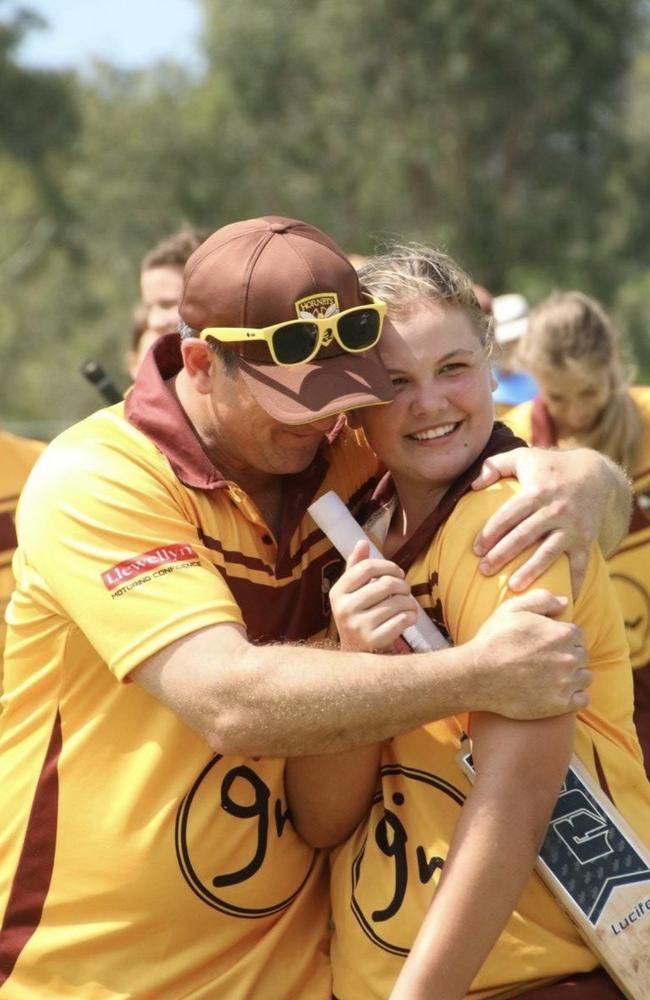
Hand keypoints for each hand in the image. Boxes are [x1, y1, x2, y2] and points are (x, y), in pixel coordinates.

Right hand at [330, 540, 418, 650]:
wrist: (358, 653)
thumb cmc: (360, 615)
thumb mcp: (353, 591)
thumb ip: (357, 567)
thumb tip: (362, 542)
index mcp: (337, 592)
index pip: (367, 567)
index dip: (388, 566)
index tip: (398, 572)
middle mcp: (344, 608)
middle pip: (386, 583)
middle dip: (403, 585)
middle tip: (405, 591)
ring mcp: (358, 626)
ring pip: (398, 602)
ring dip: (410, 602)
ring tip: (408, 605)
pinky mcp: (373, 641)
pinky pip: (403, 619)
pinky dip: (411, 616)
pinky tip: (408, 618)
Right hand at [467, 589, 589, 718]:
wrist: (477, 675)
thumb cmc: (493, 640)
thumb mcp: (512, 609)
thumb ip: (541, 600)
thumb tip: (564, 602)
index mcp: (562, 633)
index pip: (577, 635)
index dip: (562, 638)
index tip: (548, 644)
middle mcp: (568, 658)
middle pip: (581, 655)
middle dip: (568, 656)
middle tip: (547, 661)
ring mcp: (565, 682)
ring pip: (584, 677)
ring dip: (573, 676)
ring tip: (552, 677)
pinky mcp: (559, 704)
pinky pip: (582, 700)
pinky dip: (573, 696)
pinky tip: (557, 692)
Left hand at [471, 446, 617, 594]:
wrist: (595, 473)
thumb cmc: (550, 467)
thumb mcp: (523, 457)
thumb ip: (495, 465)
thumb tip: (472, 485)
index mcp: (537, 491)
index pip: (509, 515)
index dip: (491, 532)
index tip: (476, 549)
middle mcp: (555, 510)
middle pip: (524, 535)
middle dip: (502, 554)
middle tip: (484, 570)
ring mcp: (573, 527)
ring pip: (549, 552)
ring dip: (531, 571)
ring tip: (513, 588)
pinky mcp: (586, 540)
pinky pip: (580, 565)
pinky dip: (574, 582)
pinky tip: (565, 600)